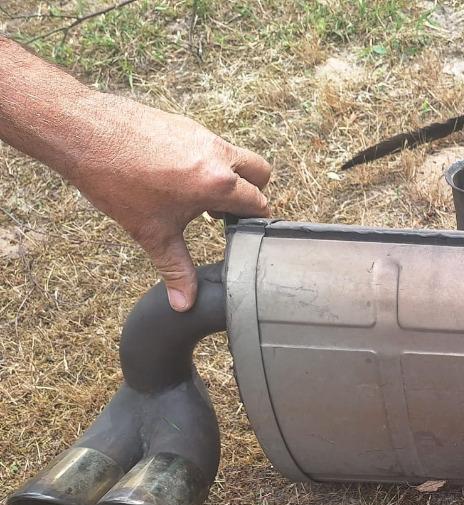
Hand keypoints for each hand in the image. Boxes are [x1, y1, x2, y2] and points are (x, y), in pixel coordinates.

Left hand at [69, 94, 270, 310]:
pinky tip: (173, 175)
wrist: (83, 133)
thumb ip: (176, 269)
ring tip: (196, 195)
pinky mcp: (182, 123)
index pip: (259, 202)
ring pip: (234, 154)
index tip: (240, 230)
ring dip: (226, 174)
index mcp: (218, 184)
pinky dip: (202, 160)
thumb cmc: (116, 179)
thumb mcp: (152, 233)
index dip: (252, 220)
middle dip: (252, 191)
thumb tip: (184, 302)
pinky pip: (206, 143)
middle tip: (226, 209)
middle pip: (260, 171)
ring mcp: (200, 134)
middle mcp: (217, 154)